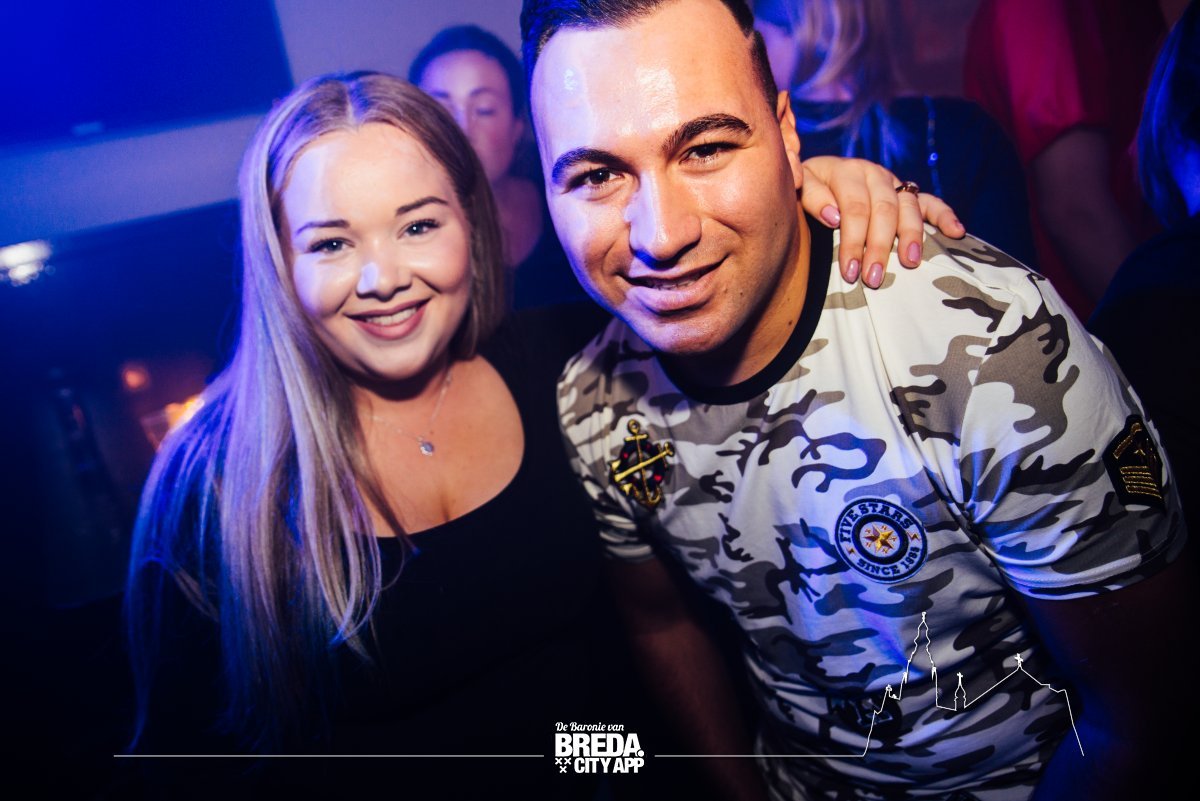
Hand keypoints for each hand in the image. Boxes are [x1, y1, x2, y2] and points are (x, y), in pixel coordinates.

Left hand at [800, 156, 964, 287]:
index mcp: (845, 171)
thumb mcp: (799, 188)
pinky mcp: (907, 193)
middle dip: (879, 247)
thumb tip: (833, 217)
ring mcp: (893, 182)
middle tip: (873, 279)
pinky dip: (945, 216)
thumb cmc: (804, 192)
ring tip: (910, 263)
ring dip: (911, 236)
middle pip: (883, 210)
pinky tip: (957, 232)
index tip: (850, 272)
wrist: (813, 178)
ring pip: (907, 207)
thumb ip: (810, 196)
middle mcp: (872, 173)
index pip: (853, 208)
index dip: (852, 240)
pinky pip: (930, 202)